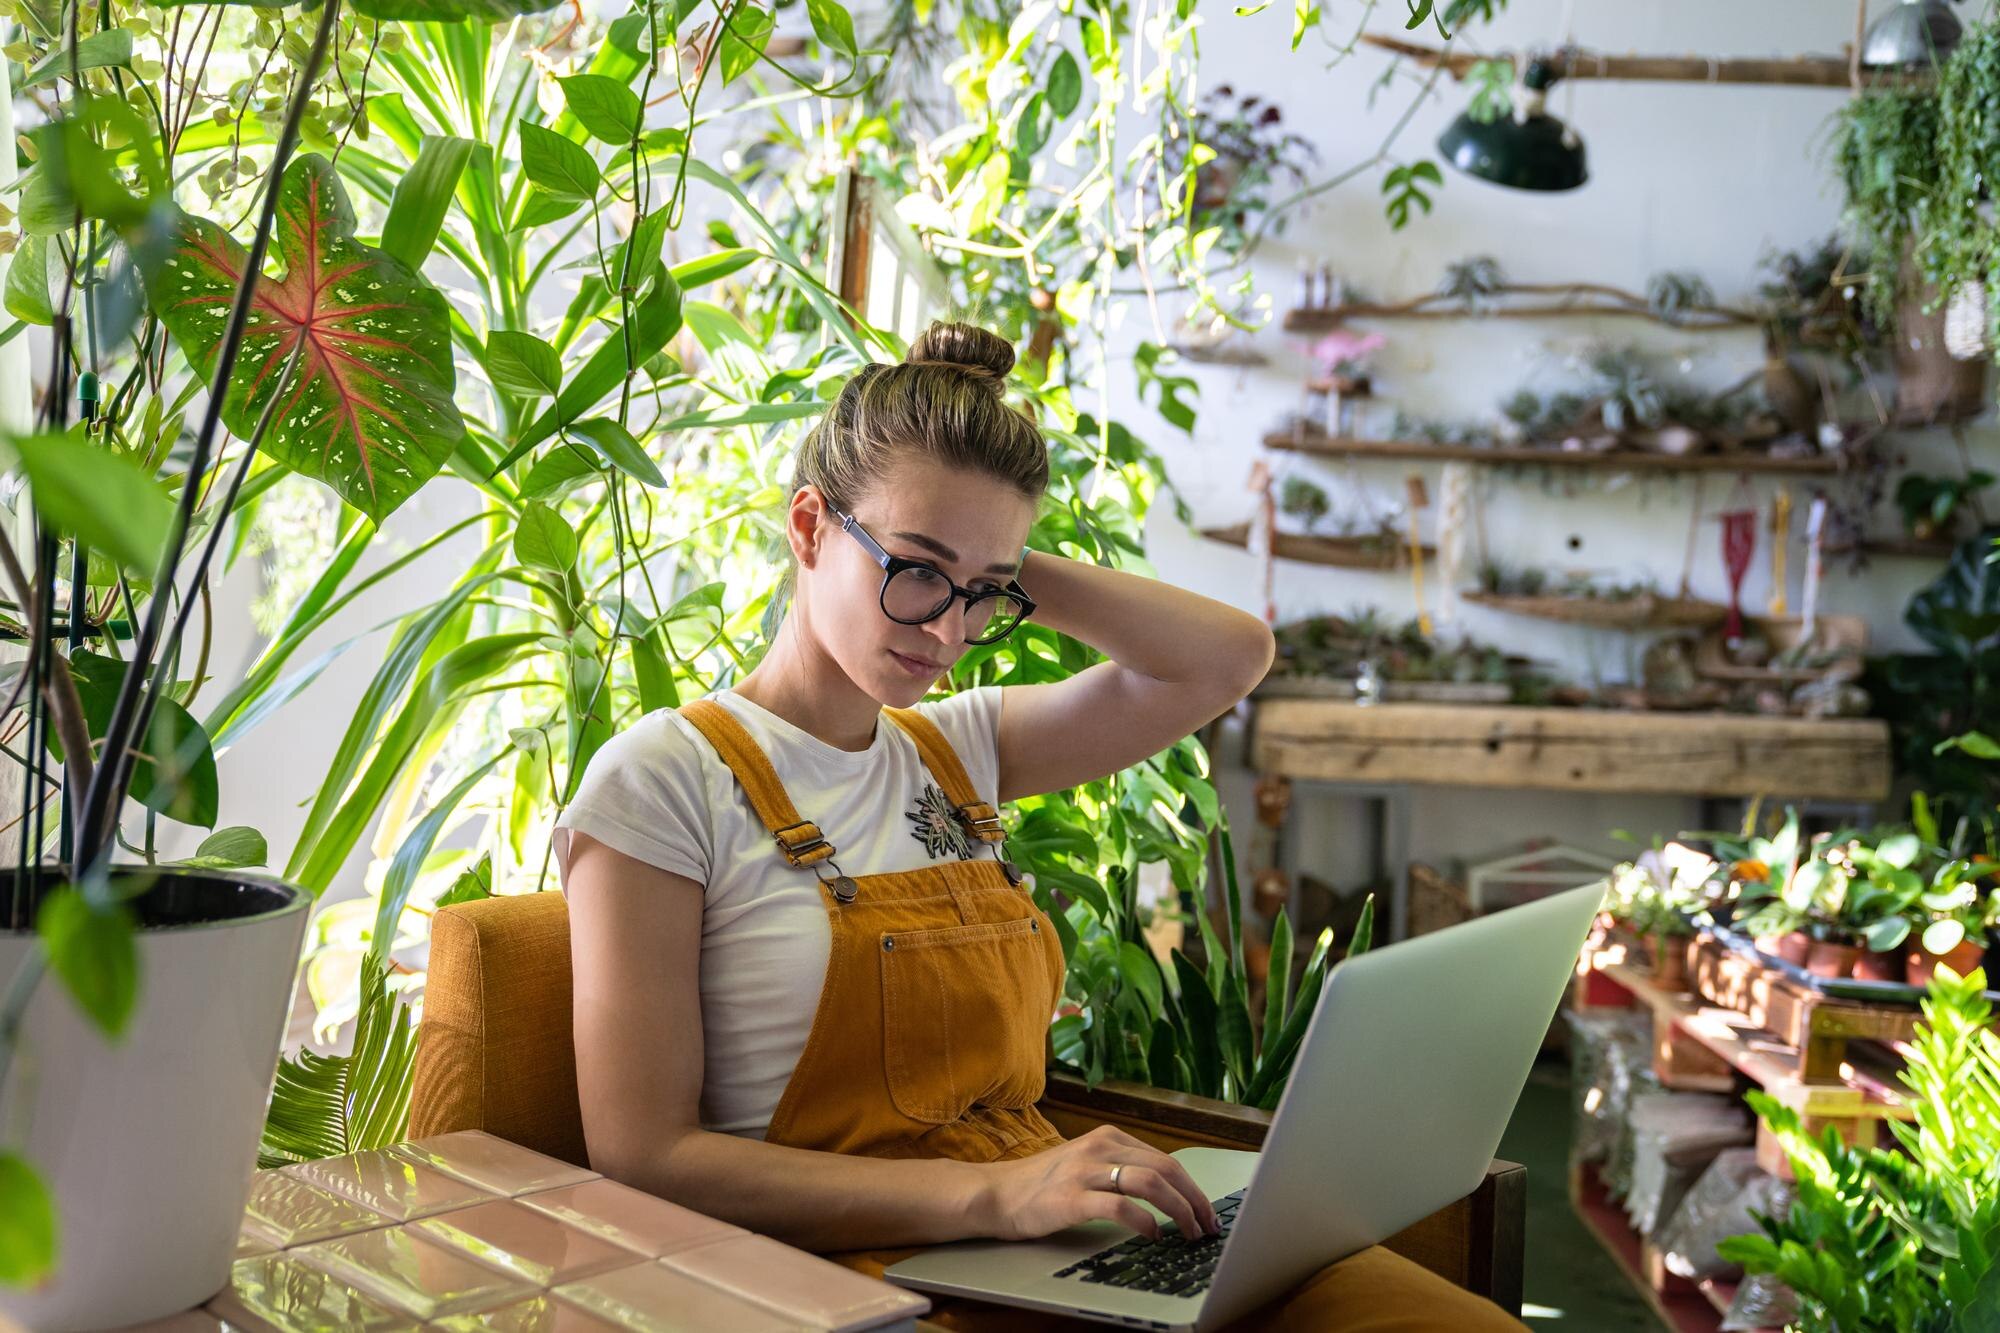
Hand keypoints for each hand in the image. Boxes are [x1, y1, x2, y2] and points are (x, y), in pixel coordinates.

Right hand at [973, 1126, 1219, 1242]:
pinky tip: (1152, 1234)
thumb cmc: (1044, 1184)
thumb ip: (1121, 1168)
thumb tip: (1168, 1193)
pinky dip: (1144, 1221)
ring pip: (1150, 1183)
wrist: (997, 1193)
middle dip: (1194, 1200)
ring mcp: (1085, 1171)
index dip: (1192, 1188)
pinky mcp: (1071, 1198)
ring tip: (1188, 1233)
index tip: (1206, 1212)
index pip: (1166, 1160)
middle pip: (1166, 1168)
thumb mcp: (1087, 1163)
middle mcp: (1100, 1147)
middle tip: (1208, 1226)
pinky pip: (1119, 1206)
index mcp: (1109, 1137)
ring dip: (1179, 1211)